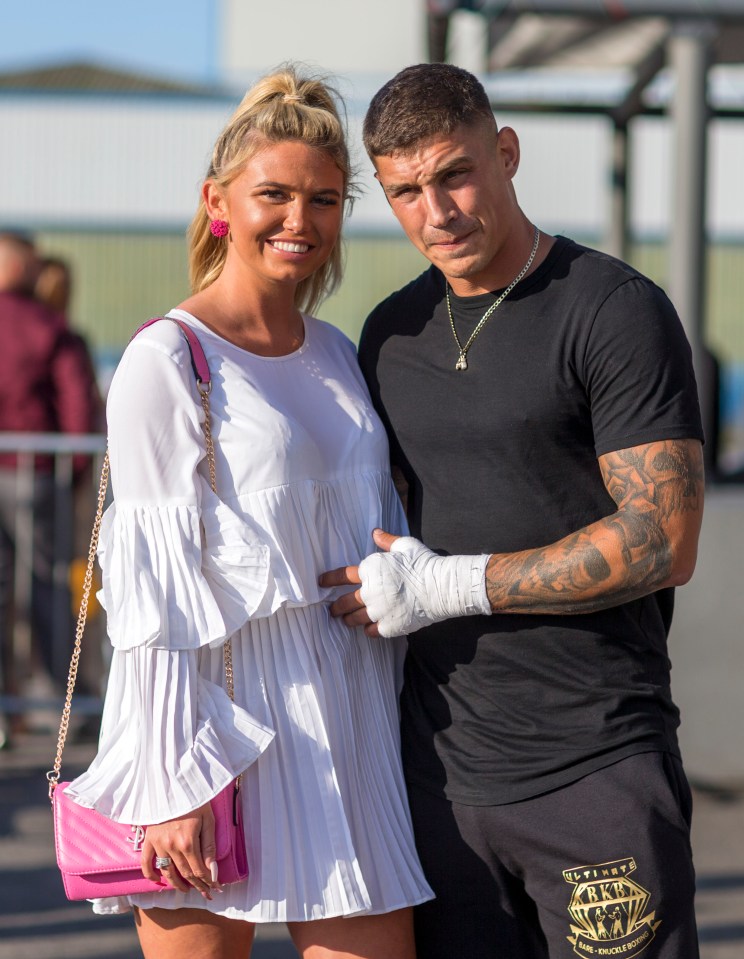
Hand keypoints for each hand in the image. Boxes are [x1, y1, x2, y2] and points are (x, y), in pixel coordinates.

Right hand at [141, 801, 221, 898]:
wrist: (174, 783)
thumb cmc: (195, 799)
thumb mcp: (208, 820)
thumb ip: (210, 847)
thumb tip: (213, 872)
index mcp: (188, 842)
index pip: (199, 870)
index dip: (208, 882)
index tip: (216, 889)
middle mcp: (172, 846)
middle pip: (185, 873)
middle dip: (197, 885)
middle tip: (206, 893)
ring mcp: (158, 844)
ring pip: (167, 872)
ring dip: (177, 885)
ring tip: (186, 890)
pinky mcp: (148, 839)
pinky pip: (146, 862)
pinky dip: (151, 874)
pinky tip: (158, 882)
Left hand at [322, 529, 491, 637]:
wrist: (441, 587)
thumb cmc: (423, 562)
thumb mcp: (404, 545)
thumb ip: (386, 540)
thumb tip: (375, 532)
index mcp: (370, 569)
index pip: (341, 576)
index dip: (329, 579)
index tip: (321, 583)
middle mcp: (369, 591)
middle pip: (343, 602)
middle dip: (335, 607)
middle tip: (332, 611)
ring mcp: (377, 611)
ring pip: (354, 619)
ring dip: (348, 620)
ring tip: (346, 621)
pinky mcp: (388, 626)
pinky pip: (371, 631)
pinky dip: (369, 630)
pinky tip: (369, 629)